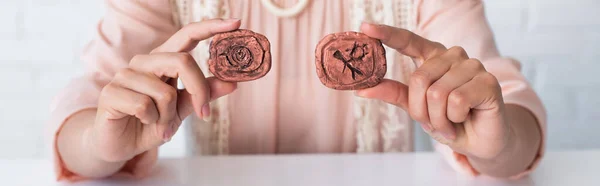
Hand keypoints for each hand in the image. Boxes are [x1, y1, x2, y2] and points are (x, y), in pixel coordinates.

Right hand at [90, 19, 239, 161]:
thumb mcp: (183, 108)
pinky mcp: (111, 93)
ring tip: (161, 124)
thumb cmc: (153, 122)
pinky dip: (153, 121)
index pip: (187, 34)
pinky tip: (144, 123)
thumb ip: (204, 94)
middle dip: (198, 91)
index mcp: (163, 59)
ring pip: (164, 92)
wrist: (121, 144)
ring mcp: (125, 75)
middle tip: (204, 114)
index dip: (210, 27)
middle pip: (182, 61)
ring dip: (169, 116)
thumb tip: (233, 83)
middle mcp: (144, 61)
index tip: (236, 23)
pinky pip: (145, 106)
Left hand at [356, 23, 507, 159]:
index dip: (387, 34)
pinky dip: (454, 118)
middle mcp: (453, 55)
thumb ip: (393, 93)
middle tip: (434, 122)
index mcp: (433, 57)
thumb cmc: (448, 121)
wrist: (479, 142)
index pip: (409, 40)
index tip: (366, 27)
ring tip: (451, 122)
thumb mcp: (416, 108)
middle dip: (421, 110)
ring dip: (438, 118)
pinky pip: (456, 101)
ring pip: (437, 93)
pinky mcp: (488, 81)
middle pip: (419, 79)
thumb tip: (361, 89)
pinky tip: (465, 118)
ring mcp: (472, 66)